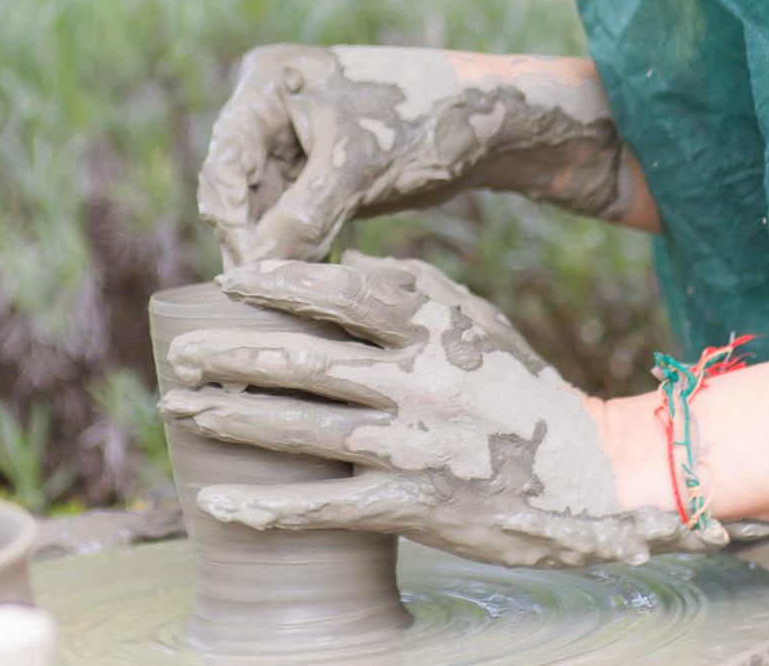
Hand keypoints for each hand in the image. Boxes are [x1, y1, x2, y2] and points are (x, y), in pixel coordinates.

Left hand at [160, 251, 710, 568]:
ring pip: (302, 429)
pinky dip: (267, 506)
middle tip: (178, 350)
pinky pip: (325, 506)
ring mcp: (412, 444)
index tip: (227, 281)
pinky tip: (218, 501)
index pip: (338, 292)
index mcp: (430, 323)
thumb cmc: (521, 385)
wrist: (590, 472)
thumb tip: (343, 262)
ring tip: (179, 408)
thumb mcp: (472, 318)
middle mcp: (416, 377)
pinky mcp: (413, 505)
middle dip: (231, 355)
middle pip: (304, 360)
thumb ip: (409, 285)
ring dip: (232, 420)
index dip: (277, 284)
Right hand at [198, 44, 636, 267]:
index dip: (232, 223)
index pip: (225, 162)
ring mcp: (298, 139)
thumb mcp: (356, 169)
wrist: (496, 120)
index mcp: (267, 83)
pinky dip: (302, 249)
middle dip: (253, 242)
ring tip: (284, 305)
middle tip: (260, 304)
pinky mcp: (325, 170)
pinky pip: (296, 217)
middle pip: (240, 189)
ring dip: (276, 253)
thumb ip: (298, 219)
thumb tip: (246, 276)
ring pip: (267, 210)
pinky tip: (311, 287)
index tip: (244, 281)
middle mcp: (273, 107)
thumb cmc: (426, 120)